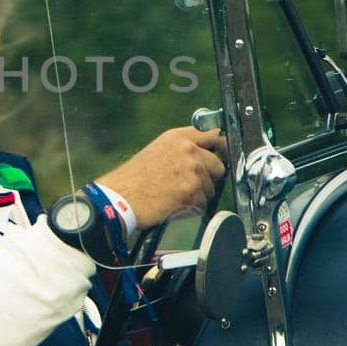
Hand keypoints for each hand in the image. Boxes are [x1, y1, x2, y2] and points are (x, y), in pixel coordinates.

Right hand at [96, 126, 226, 229]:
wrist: (121, 197)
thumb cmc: (135, 177)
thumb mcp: (159, 149)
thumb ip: (183, 147)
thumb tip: (208, 154)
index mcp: (179, 138)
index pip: (214, 136)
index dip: (222, 148)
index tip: (225, 156)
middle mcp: (189, 151)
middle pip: (218, 166)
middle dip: (208, 178)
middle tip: (186, 185)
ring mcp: (193, 172)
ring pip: (211, 188)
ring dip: (198, 195)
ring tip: (174, 195)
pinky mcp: (193, 193)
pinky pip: (203, 204)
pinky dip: (192, 209)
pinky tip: (173, 204)